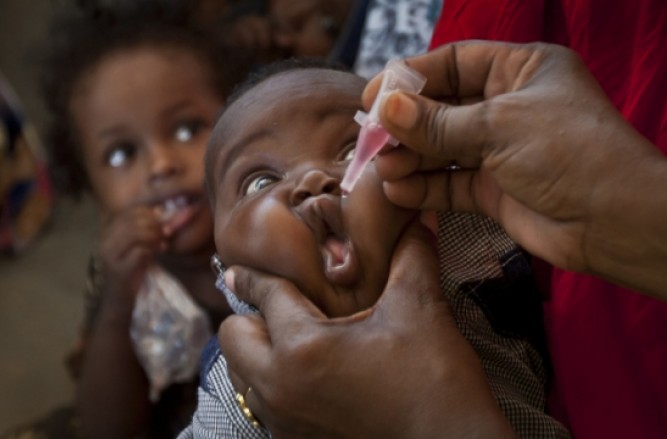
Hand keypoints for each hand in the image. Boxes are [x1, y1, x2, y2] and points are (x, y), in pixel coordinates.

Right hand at [97, 206, 166, 308]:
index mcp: (109, 234)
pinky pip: (139, 252)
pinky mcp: (118, 271)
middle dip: (154, 225)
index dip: (149, 213)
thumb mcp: (138, 248)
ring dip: (154, 236)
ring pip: (136, 234)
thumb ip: (145, 231)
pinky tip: (158, 253)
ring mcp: (110, 257)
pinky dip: (152, 250)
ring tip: (162, 244)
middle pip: (133, 221)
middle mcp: (106, 242)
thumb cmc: (131, 274)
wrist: (118, 302)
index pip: (129, 211)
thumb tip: (159, 211)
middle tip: (165, 233)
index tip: (161, 222)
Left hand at [218, 221, 515, 437]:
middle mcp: (280, 387)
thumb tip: (418, 215)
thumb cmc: (435, 380)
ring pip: (242, 376)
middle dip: (250, 317)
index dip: (254, 276)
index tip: (238, 270)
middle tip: (282, 308)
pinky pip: (263, 404)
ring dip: (258, 353)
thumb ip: (411, 255)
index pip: (264, 295)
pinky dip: (273, 383)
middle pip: (232, 338)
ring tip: (293, 339)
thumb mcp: (420, 310)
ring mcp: (285, 420)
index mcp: (303, 347)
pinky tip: (308, 374)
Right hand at [367, 42, 666, 302]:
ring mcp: (502, 150)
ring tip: (383, 170)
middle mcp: (509, 106)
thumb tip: (386, 108)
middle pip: (442, 108)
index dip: (412, 76)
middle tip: (372, 141)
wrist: (614, 221)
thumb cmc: (570, 154)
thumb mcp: (498, 126)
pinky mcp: (495, 190)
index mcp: (521, 70)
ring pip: (443, 149)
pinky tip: (398, 192)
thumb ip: (437, 122)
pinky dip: (425, 187)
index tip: (375, 96)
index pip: (455, 63)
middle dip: (406, 125)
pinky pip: (451, 184)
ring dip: (411, 158)